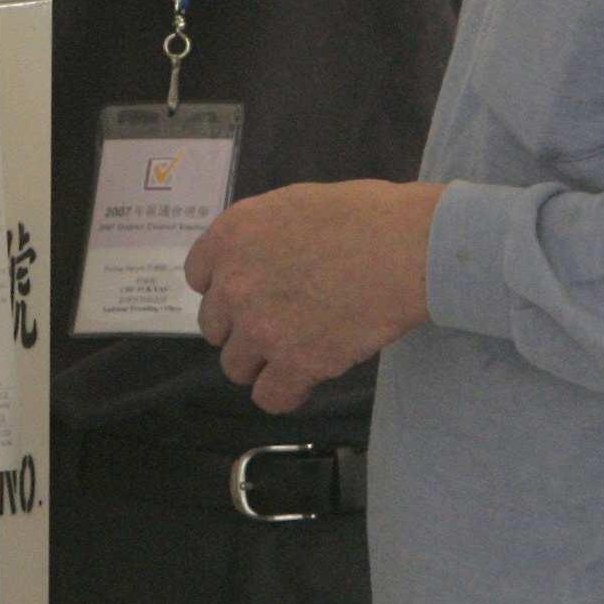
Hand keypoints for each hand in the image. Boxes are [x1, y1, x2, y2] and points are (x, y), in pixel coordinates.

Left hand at [184, 180, 444, 413]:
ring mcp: (260, 327)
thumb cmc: (362, 216)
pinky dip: (286, 393)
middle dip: (242, 327)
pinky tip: (305, 380)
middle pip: (214, 326)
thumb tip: (259, 260)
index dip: (225, 288)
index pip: (198, 277)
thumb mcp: (291, 206)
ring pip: (235, 366)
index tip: (249, 294)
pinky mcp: (294, 364)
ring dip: (261, 363)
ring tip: (295, 351)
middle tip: (280, 322)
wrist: (405, 248)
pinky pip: (269, 397)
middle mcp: (233, 283)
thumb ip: (260, 238)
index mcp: (230, 236)